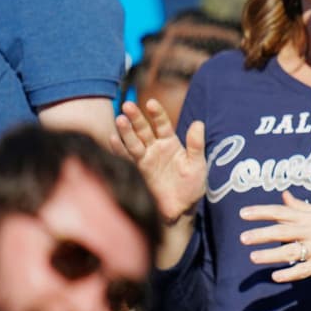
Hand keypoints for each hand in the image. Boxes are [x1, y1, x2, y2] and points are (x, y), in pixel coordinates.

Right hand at [113, 100, 205, 223]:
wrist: (183, 207)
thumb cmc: (193, 185)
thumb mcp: (198, 163)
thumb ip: (196, 144)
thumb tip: (198, 123)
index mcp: (171, 143)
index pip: (162, 124)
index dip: (157, 114)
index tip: (151, 103)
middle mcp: (156, 148)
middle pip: (144, 129)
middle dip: (136, 118)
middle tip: (128, 105)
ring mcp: (146, 159)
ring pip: (134, 142)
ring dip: (126, 131)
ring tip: (119, 119)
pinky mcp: (139, 171)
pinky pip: (128, 159)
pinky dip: (119, 149)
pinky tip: (112, 140)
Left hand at [239, 192, 310, 282]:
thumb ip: (301, 207)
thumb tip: (284, 195)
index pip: (282, 212)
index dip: (262, 212)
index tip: (243, 213)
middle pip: (283, 231)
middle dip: (262, 234)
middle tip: (243, 238)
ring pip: (292, 251)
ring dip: (271, 255)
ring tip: (253, 257)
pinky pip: (306, 269)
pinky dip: (291, 273)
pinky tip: (276, 276)